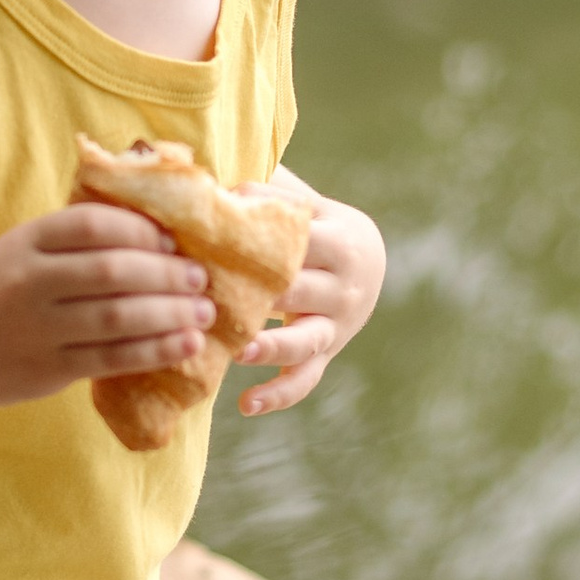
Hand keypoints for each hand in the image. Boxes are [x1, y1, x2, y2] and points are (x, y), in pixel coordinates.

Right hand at [0, 203, 215, 410]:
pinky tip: (184, 345)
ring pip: (118, 316)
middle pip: (114, 271)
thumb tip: (159, 232)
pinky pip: (112, 358)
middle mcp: (29, 280)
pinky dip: (155, 350)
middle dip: (167, 273)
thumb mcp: (22, 250)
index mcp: (27, 240)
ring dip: (171, 313)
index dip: (142, 230)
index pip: (94, 225)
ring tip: (203, 312)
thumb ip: (74, 240)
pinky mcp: (47, 369)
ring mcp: (37, 328)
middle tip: (201, 278)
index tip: (173, 240)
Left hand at [232, 185, 383, 417]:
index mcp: (338, 239)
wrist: (369, 261)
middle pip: (300, 290)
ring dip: (271, 346)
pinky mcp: (327, 354)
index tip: (213, 237)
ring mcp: (337, 325)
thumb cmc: (316, 224)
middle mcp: (343, 286)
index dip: (258, 238)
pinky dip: (279, 395)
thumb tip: (210, 174)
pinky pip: (305, 379)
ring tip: (238, 351)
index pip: (298, 237)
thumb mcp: (305, 203)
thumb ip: (268, 189)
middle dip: (260, 295)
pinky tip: (245, 404)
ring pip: (304, 340)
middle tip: (211, 298)